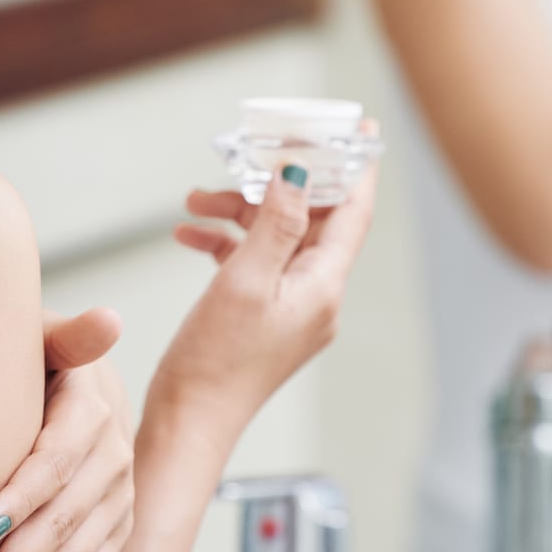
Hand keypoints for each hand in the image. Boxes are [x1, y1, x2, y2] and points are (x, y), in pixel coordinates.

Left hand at [0, 306, 135, 551]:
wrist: (57, 380)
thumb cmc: (25, 359)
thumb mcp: (37, 338)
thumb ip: (63, 337)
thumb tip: (110, 320)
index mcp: (91, 407)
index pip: (58, 456)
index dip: (23, 490)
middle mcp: (113, 458)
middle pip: (67, 518)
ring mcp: (118, 500)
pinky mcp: (113, 533)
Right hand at [161, 142, 378, 436]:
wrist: (189, 422)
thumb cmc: (215, 363)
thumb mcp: (245, 280)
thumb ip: (276, 223)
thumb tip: (300, 176)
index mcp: (324, 285)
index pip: (354, 212)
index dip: (358, 167)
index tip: (362, 129)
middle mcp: (317, 295)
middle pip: (310, 219)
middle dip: (275, 185)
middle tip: (250, 153)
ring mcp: (290, 307)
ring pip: (275, 238)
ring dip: (239, 212)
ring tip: (195, 201)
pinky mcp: (263, 317)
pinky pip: (253, 264)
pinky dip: (226, 243)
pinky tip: (190, 235)